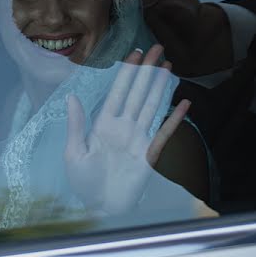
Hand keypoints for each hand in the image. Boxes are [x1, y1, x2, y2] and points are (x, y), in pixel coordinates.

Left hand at [64, 44, 189, 214]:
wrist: (100, 208)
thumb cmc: (83, 182)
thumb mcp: (74, 152)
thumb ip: (77, 124)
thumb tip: (71, 97)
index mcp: (104, 123)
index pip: (118, 91)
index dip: (127, 72)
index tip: (135, 54)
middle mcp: (124, 126)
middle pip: (138, 92)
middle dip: (147, 70)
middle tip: (158, 48)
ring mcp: (138, 138)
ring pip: (152, 105)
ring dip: (160, 86)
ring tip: (168, 66)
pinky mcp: (150, 153)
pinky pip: (165, 132)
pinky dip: (175, 118)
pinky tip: (184, 103)